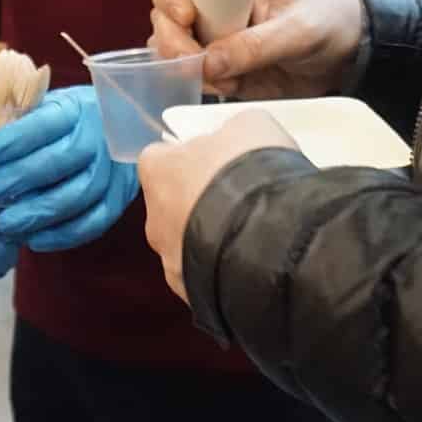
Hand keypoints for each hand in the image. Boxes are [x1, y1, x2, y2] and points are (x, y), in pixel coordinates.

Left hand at [0, 88, 137, 251]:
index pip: (44, 123)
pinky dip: (64, 234)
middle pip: (60, 161)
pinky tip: (34, 240)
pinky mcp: (119, 198)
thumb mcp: (38, 108)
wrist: (110, 132)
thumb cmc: (61, 121)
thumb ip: (9, 119)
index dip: (14, 140)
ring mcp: (113, 169)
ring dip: (38, 212)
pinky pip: (95, 221)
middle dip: (18, 179)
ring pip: (78, 194)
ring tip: (5, 224)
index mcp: (74, 108)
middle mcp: (98, 136)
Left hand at [138, 112, 298, 302]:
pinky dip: (224, 270)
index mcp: (157, 170)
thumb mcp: (251, 127)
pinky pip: (206, 277)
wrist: (267, 239)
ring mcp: (170, 261)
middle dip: (198, 201)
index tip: (212, 160)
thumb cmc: (249, 172)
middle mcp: (153, 219)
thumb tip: (232, 140)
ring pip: (188, 245)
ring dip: (211, 239)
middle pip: (171, 205)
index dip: (186, 158)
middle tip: (237, 198)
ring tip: (251, 235)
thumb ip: (233, 132)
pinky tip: (252, 263)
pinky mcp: (193, 294)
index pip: (158, 158)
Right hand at [148, 0, 364, 100]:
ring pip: (169, 47)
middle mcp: (210, 3)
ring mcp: (211, 35)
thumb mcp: (299, 30)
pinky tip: (229, 87)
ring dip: (184, 66)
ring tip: (222, 80)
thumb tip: (208, 64)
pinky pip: (190, 75)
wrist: (348, 55)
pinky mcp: (218, 66)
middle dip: (172, 41)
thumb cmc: (326, 22)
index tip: (185, 16)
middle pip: (163, 14)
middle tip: (195, 63)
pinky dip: (201, 84)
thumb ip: (256, 45)